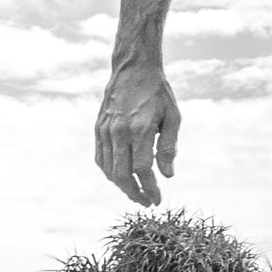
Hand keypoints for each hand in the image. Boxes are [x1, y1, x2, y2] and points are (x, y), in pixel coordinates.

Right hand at [95, 60, 182, 205]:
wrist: (133, 69)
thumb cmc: (158, 93)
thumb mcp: (173, 117)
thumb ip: (169, 147)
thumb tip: (168, 175)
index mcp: (140, 129)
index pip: (142, 169)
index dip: (150, 188)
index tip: (158, 199)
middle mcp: (119, 132)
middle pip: (122, 175)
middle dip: (135, 193)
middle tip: (146, 202)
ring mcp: (105, 130)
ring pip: (108, 169)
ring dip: (121, 186)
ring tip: (136, 193)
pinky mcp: (97, 128)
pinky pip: (100, 158)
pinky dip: (109, 172)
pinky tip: (121, 177)